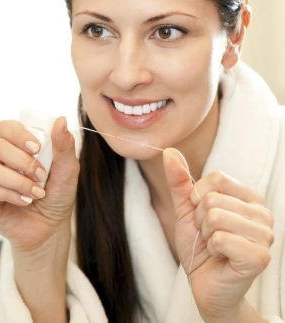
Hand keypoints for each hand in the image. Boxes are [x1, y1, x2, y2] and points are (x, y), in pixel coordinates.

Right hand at [0, 116, 78, 252]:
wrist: (50, 228)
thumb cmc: (57, 195)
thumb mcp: (68, 169)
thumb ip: (64, 145)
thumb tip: (60, 120)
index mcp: (15, 146)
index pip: (5, 127)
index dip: (18, 134)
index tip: (37, 148)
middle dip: (23, 162)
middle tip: (41, 176)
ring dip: (18, 181)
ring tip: (37, 193)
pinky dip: (7, 195)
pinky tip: (24, 202)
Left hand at [163, 148, 272, 321]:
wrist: (204, 284)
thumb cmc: (199, 245)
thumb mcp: (185, 209)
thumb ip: (179, 180)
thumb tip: (169, 151)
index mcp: (249, 197)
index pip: (217, 178)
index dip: (198, 197)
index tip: (202, 215)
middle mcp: (263, 214)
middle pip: (213, 199)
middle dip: (200, 219)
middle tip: (209, 236)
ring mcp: (265, 236)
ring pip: (215, 217)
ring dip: (206, 234)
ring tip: (215, 246)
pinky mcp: (260, 257)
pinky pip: (220, 238)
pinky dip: (212, 248)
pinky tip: (221, 257)